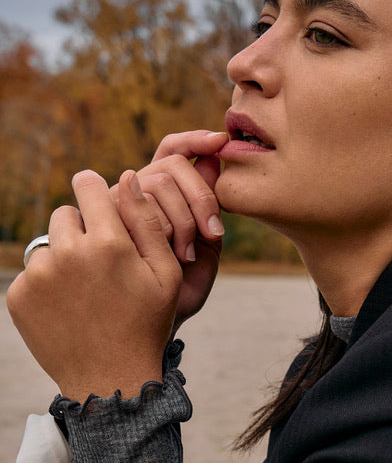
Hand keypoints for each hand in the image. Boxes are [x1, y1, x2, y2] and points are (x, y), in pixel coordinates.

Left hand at [7, 170, 181, 400]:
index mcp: (108, 243)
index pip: (87, 185)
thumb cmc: (145, 323)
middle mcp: (68, 253)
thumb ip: (147, 221)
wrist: (110, 378)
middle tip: (100, 264)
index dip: (94, 190)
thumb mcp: (164, 274)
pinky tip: (69, 308)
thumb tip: (127, 176)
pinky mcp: (19, 296)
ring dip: (64, 258)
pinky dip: (47, 285)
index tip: (98, 202)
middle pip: (65, 214)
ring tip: (85, 291)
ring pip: (48, 244)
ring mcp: (39, 276)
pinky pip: (32, 274)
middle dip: (81, 230)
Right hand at [114, 130, 227, 330]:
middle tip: (212, 233)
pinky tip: (164, 255)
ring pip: (154, 184)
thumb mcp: (208, 247)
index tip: (220, 140)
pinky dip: (158, 228)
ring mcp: (117, 206)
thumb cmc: (181, 288)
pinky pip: (133, 207)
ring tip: (184, 254)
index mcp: (164, 194)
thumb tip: (217, 156)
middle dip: (200, 197)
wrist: (153, 323)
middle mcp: (137, 193)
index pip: (174, 150)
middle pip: (171, 167)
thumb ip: (212, 206)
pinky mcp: (101, 221)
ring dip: (181, 219)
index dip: (194, 139)